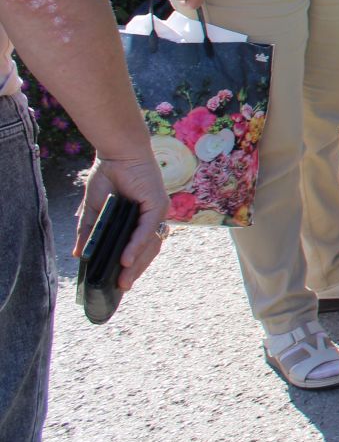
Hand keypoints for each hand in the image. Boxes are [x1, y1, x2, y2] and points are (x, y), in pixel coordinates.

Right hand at [74, 149, 168, 289]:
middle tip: (120, 288)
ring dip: (136, 263)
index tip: (119, 286)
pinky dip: (136, 245)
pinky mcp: (158, 203)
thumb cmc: (108, 177)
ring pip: (149, 243)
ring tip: (123, 281)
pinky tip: (125, 260)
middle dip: (133, 271)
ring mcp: (157, 211)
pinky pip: (147, 229)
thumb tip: (78, 255)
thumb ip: (89, 232)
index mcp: (139, 220)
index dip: (131, 267)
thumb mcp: (93, 210)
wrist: (115, 153)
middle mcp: (152, 217)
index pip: (139, 249)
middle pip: (147, 250)